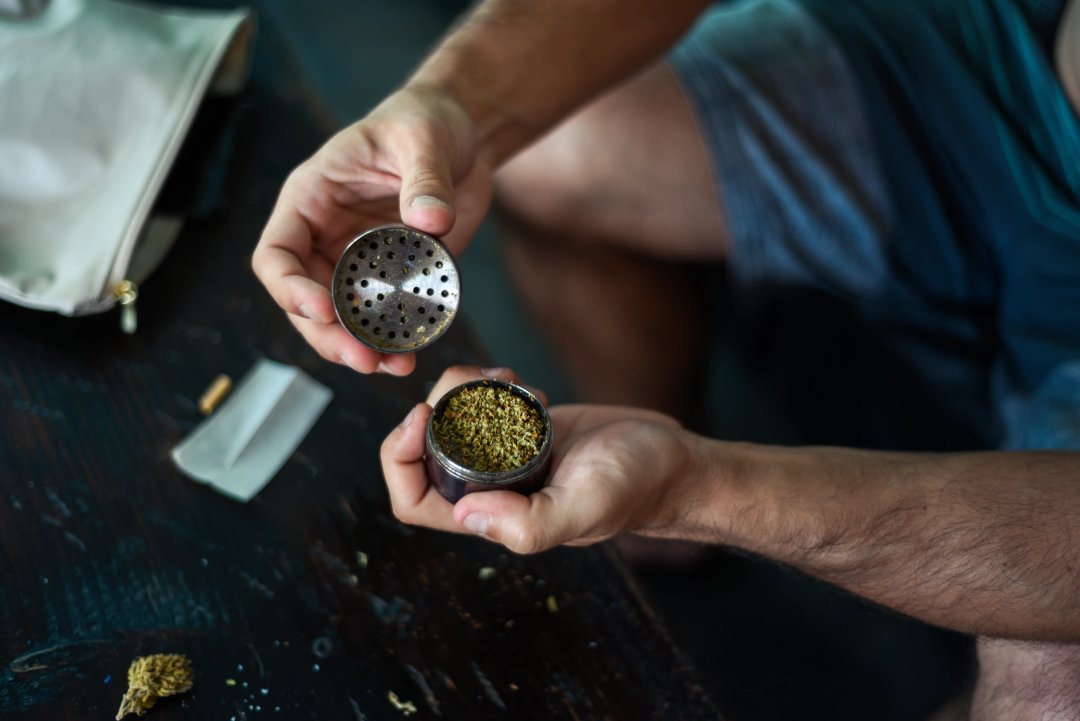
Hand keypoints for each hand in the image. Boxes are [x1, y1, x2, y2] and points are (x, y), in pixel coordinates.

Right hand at [252, 85, 492, 375]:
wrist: (462, 137)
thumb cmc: (424, 123)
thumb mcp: (423, 139)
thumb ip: (425, 178)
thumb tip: (431, 219)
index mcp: (311, 201)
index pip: (276, 255)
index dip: (290, 288)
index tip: (323, 310)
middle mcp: (327, 239)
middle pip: (304, 302)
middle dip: (328, 336)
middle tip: (364, 358)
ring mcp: (359, 265)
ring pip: (340, 322)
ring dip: (359, 349)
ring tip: (391, 368)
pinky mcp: (395, 280)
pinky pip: (384, 319)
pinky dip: (393, 342)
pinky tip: (410, 357)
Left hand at [380, 366, 695, 552]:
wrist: (675, 459)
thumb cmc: (637, 487)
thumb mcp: (584, 506)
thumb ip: (528, 524)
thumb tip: (464, 515)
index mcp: (492, 518)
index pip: (413, 500)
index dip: (400, 458)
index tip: (421, 415)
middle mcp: (490, 489)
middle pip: (421, 451)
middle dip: (431, 409)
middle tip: (469, 382)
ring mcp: (505, 456)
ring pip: (448, 421)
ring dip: (459, 389)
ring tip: (500, 377)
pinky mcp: (523, 426)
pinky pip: (479, 402)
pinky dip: (485, 381)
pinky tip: (516, 377)